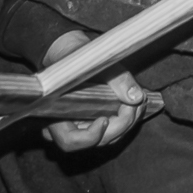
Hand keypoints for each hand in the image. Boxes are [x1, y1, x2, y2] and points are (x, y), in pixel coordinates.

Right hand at [38, 31, 148, 152]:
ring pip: (108, 137)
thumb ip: (116, 78)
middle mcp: (67, 125)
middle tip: (134, 106)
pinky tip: (136, 104)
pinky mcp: (95, 119)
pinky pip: (113, 128)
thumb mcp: (93, 61)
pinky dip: (127, 119)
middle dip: (119, 126)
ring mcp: (82, 124)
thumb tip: (136, 97)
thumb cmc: (73, 56)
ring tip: (138, 103)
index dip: (90, 136)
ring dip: (127, 123)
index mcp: (54, 114)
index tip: (105, 119)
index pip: (70, 141)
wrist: (69, 51)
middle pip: (96, 141)